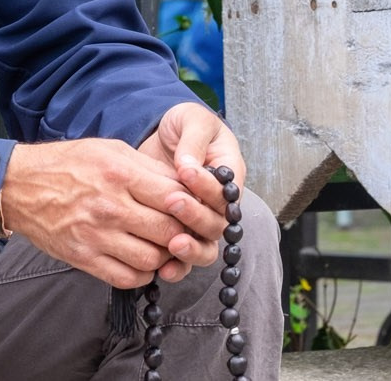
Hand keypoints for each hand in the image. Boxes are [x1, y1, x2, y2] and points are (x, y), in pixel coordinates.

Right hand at [0, 138, 222, 288]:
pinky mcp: (83, 258)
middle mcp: (110, 206)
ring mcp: (96, 235)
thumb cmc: (70, 163)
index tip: (194, 208)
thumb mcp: (111, 149)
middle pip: (168, 231)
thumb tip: (184, 185)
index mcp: (120, 174)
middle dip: (182, 234)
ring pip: (151, 259)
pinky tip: (141, 261)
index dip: (192, 206)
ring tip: (161, 245)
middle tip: (183, 231)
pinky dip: (142, 274)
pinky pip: (126, 278)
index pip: (175, 197)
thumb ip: (147, 168)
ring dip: (163, 256)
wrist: (21, 185)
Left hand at [137, 103, 247, 280]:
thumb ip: (193, 141)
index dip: (207, 187)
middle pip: (217, 223)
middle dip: (196, 216)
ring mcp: (198, 220)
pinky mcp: (177, 231)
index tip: (185, 172)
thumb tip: (188, 167)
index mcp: (228, 174)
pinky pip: (184, 259)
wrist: (162, 135)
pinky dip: (177, 266)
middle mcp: (217, 204)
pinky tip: (162, 268)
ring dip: (191, 249)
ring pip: (205, 246)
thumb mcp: (192, 120)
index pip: (225, 191)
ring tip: (173, 244)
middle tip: (172, 202)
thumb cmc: (185, 124)